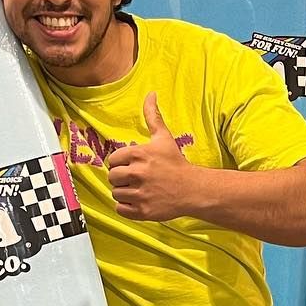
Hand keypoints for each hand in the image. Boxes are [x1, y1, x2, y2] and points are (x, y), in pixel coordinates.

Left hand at [105, 93, 197, 221]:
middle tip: (137, 179)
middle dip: (122, 178)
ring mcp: (140, 194)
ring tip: (139, 190)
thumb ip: (152, 116)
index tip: (133, 166)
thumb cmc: (176, 163)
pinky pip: (121, 209)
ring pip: (116, 193)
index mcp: (139, 155)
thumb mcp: (163, 137)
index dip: (121, 163)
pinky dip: (127, 207)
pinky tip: (140, 201)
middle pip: (112, 177)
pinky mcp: (142, 211)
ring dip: (124, 193)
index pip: (112, 160)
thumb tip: (151, 94)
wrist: (193, 189)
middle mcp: (137, 174)